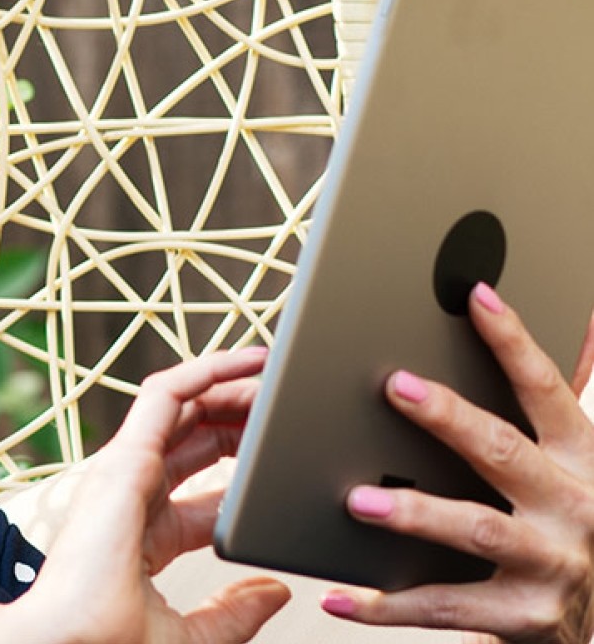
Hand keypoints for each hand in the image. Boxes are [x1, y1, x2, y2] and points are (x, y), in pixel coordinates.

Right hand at [0, 349, 289, 643]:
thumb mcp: (192, 637)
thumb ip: (233, 614)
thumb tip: (275, 591)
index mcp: (150, 535)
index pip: (208, 489)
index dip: (249, 470)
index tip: (289, 461)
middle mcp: (135, 495)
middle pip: (198, 438)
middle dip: (243, 418)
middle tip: (290, 409)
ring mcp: (126, 470)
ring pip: (184, 405)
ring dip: (231, 383)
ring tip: (277, 373)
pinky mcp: (124, 455)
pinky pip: (166, 394)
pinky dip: (207, 370)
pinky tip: (247, 361)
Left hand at [322, 283, 593, 642]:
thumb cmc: (563, 524)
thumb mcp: (573, 464)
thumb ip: (550, 404)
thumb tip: (566, 315)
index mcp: (582, 460)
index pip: (545, 390)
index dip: (513, 341)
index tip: (474, 295)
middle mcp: (575, 508)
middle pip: (504, 452)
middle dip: (449, 417)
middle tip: (394, 387)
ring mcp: (551, 565)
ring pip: (475, 529)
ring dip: (414, 512)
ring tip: (357, 499)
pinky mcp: (522, 618)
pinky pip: (442, 608)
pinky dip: (385, 603)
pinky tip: (338, 595)